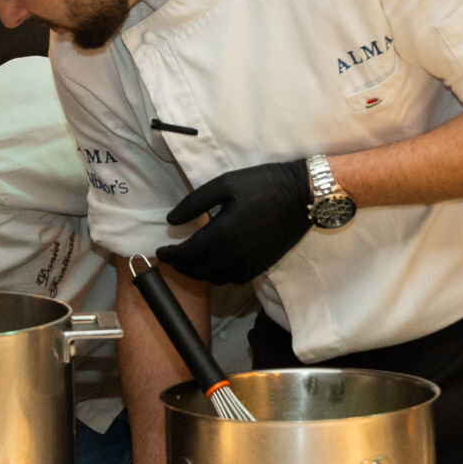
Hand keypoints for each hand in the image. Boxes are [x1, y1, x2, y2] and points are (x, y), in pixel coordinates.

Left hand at [156, 160, 312, 285]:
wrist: (302, 195)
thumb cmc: (263, 184)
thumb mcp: (225, 184)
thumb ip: (195, 202)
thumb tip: (172, 220)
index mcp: (221, 234)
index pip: (187, 254)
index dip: (169, 256)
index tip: (160, 252)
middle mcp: (233, 255)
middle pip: (198, 271)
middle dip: (180, 267)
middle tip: (171, 258)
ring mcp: (249, 263)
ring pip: (215, 279)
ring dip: (199, 273)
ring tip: (190, 262)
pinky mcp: (261, 266)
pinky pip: (234, 279)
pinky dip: (219, 276)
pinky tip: (215, 265)